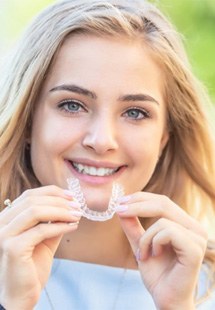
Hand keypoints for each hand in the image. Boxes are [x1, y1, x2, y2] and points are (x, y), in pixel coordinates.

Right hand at [0, 186, 81, 309]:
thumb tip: (70, 206)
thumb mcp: (45, 239)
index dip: (52, 192)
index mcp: (8, 218)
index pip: (29, 195)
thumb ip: (53, 222)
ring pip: (35, 211)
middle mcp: (2, 223)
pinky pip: (41, 230)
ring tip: (77, 215)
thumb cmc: (31, 267)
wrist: (21, 295)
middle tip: (77, 206)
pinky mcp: (13, 247)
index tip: (71, 196)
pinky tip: (72, 226)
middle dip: (59, 201)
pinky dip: (60, 226)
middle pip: (32, 200)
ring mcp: (5, 234)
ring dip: (61, 211)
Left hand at [116, 192, 207, 309]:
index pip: (163, 201)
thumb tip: (121, 207)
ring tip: (143, 254)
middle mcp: (194, 228)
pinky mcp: (195, 249)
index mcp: (185, 224)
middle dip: (137, 205)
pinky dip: (154, 242)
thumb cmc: (157, 274)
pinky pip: (168, 232)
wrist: (166, 299)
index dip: (141, 198)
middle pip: (163, 203)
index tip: (120, 201)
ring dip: (145, 237)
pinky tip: (154, 255)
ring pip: (162, 220)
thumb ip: (133, 226)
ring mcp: (197, 238)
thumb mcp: (140, 244)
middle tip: (119, 210)